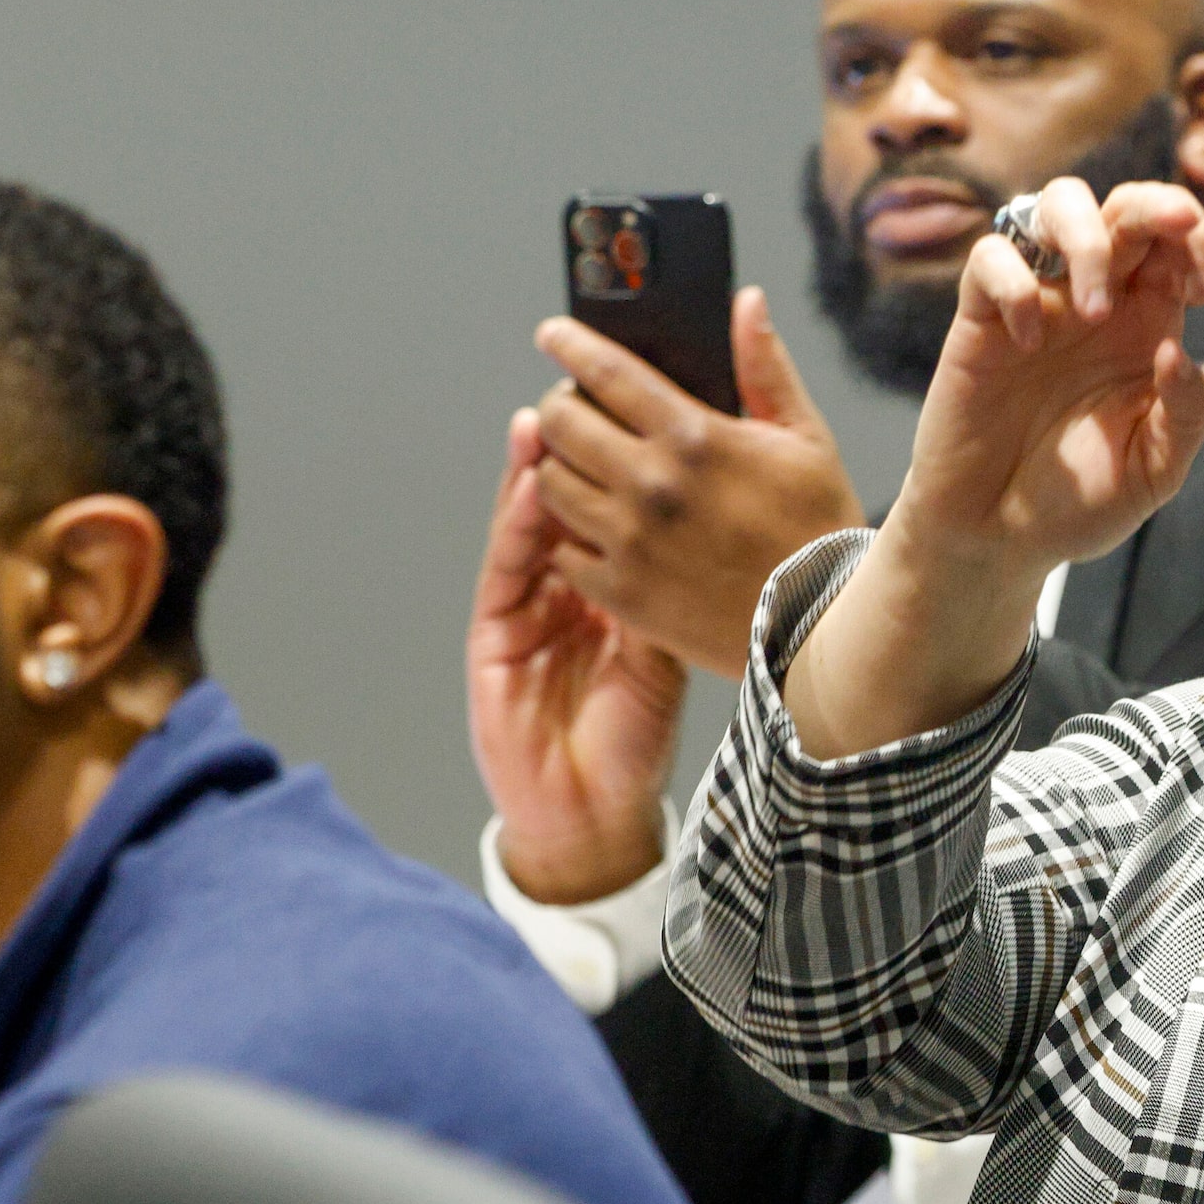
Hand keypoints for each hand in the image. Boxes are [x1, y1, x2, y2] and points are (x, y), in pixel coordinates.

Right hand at [467, 411, 688, 905]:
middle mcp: (561, 586)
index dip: (619, 460)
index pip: (609, 506)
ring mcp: (525, 606)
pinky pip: (508, 566)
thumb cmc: (633, 738)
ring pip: (529, 522)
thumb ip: (678, 579)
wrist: (592, 815)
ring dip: (536, 468)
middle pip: (565, 500)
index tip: (638, 407)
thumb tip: (709, 512)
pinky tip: (534, 483)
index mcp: (606, 585)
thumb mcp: (670, 648)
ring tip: (552, 412)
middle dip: (574, 446)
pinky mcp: (494, 631)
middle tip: (588, 388)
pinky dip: (519, 523)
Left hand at [529, 289, 863, 677]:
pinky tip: (591, 528)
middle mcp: (651, 484)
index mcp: (694, 437)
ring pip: (548, 483)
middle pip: (559, 422)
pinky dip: (567, 534)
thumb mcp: (805, 438)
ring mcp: (631, 542)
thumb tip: (746, 302)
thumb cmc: (819, 530)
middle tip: (572, 410)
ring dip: (556, 467)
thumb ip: (764, 368)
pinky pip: (561, 550)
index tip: (552, 334)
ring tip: (580, 469)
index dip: (570, 344)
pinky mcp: (622, 593)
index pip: (606, 372)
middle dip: (559, 406)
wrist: (822, 627)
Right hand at [891, 177, 1203, 586]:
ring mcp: (1036, 303)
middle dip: (1156, 204)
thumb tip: (1180, 351)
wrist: (996, 538)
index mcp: (1145, 324)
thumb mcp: (1156, 471)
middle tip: (1174, 230)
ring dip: (1085, 234)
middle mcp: (1094, 300)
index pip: (1176, 243)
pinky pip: (991, 259)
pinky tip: (1028, 342)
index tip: (1200, 291)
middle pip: (1124, 206)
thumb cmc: (1075, 503)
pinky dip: (1013, 283)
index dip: (1196, 240)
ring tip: (1093, 306)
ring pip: (1054, 205)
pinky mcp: (980, 321)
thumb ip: (1188, 413)